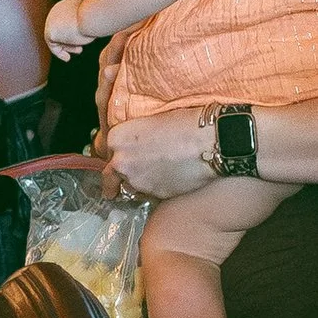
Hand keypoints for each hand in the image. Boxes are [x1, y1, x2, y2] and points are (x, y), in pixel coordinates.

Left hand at [43, 0, 90, 59]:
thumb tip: (83, 32)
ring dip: (66, 46)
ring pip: (57, 36)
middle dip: (69, 39)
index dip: (73, 29)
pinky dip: (59, 52)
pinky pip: (52, 44)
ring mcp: (52, 20)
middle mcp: (58, 9)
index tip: (81, 38)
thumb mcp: (92, 17)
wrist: (93, 17)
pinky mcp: (50, 31)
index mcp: (69, 2)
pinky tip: (67, 58)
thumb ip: (85, 21)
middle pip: (60, 27)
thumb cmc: (98, 18)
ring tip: (78, 51)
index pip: (67, 18)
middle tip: (79, 49)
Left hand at [98, 111, 218, 200]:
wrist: (212, 141)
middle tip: (127, 177)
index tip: (118, 160)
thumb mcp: (153, 121)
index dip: (115, 155)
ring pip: (130, 187)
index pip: (105, 151)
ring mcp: (137, 181)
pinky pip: (149, 196)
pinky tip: (170, 180)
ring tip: (158, 175)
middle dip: (119, 176)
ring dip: (138, 184)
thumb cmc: (188, 124)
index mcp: (117, 138)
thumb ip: (135, 136)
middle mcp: (121, 162)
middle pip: (113, 173)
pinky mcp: (154, 195)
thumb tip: (135, 144)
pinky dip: (156, 191)